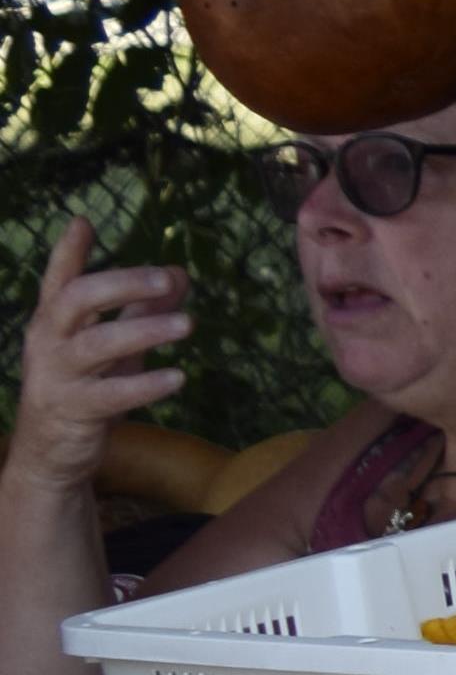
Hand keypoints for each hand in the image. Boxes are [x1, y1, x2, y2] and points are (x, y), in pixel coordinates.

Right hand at [11, 213, 192, 503]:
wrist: (50, 452)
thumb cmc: (85, 387)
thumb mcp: (113, 346)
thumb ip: (141, 310)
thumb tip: (180, 273)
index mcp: (54, 322)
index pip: (59, 280)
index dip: (68, 252)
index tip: (82, 222)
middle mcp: (48, 342)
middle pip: (76, 300)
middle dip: (120, 284)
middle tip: (166, 278)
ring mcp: (56, 376)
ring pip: (96, 345)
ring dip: (143, 331)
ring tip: (189, 324)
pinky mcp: (72, 411)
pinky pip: (109, 395)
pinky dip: (144, 384)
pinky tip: (178, 377)